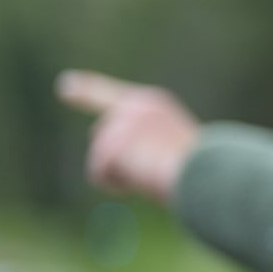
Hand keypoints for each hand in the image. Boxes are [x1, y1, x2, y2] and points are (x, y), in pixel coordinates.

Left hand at [56, 70, 200, 202]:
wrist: (208, 174)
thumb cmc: (202, 172)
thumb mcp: (173, 151)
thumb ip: (144, 147)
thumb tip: (117, 164)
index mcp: (154, 103)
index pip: (111, 95)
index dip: (86, 89)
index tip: (64, 86)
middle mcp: (135, 105)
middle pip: (101, 136)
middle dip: (108, 160)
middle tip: (144, 173)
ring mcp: (123, 121)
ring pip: (100, 158)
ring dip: (121, 177)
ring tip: (153, 177)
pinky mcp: (112, 141)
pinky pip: (98, 174)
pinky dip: (115, 185)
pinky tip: (142, 182)